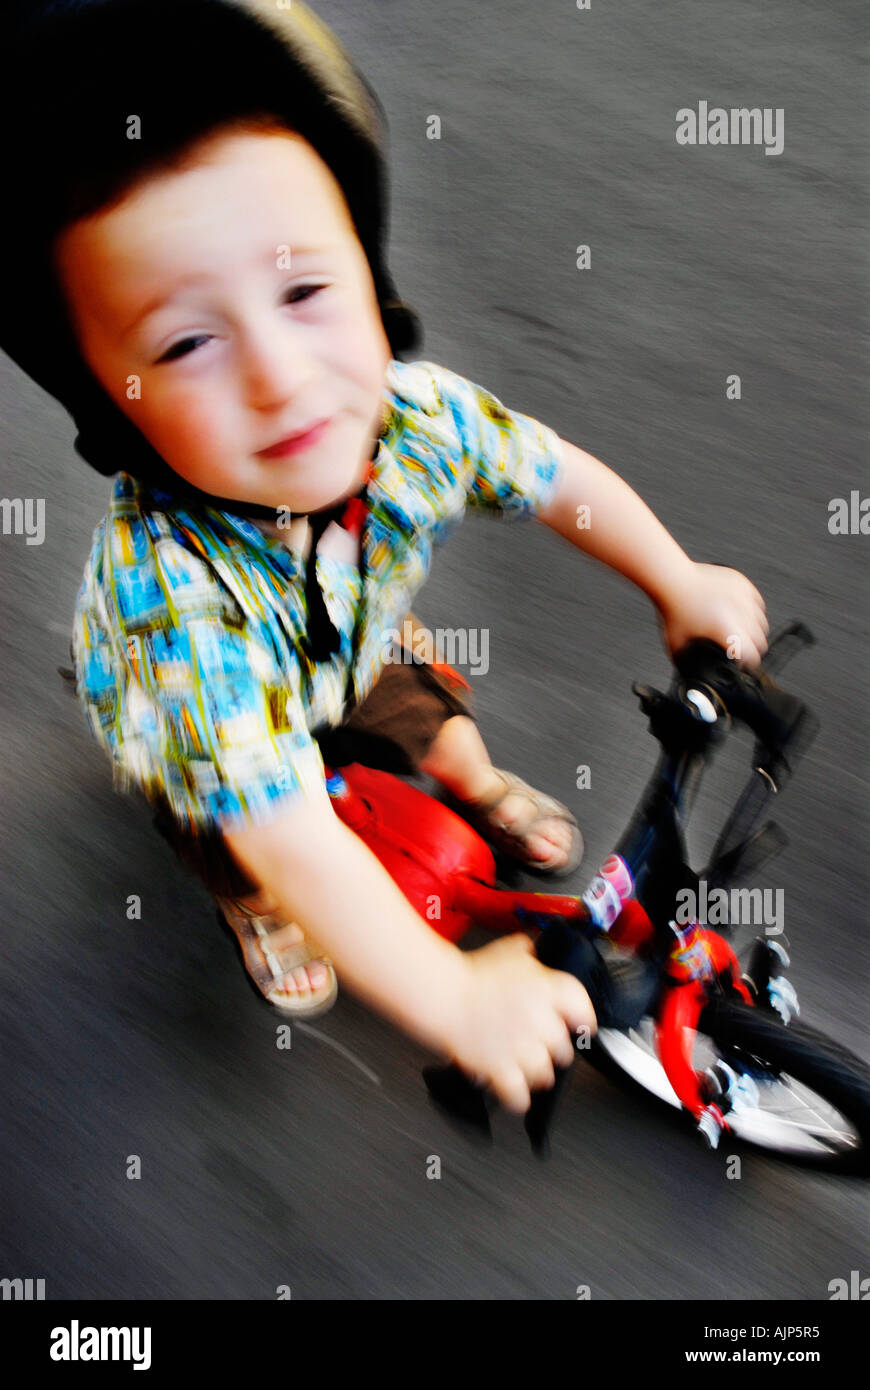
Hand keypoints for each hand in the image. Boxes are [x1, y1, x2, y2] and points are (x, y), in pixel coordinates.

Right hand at [445, 934, 596, 1113]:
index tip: (580, 1026)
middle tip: (541, 1042)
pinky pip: (519, 1096)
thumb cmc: (472, 974)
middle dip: (554, 1047)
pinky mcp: (500, 1069)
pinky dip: (519, 1097)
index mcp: (547, 990)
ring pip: (546, 1074)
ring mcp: (521, 1048)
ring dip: (538, 1072)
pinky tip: (516, 1090)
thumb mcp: (510, 952)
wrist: (441, 994)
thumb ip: (531, 953)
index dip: (582, 1020)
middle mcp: (540, 1021)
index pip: (584, 1010)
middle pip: (565, 1048)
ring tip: (528, 1064)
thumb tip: (539, 953)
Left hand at [658, 562, 768, 668]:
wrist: (673, 580)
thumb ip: (687, 664)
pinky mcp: (743, 585)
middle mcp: (741, 613)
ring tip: (739, 633)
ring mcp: (744, 597)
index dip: (748, 665)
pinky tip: (740, 615)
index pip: (752, 656)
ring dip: (754, 631)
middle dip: (752, 649)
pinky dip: (752, 612)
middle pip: (761, 641)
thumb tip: (689, 675)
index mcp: (728, 631)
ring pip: (762, 622)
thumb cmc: (674, 609)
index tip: (742, 665)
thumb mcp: (677, 646)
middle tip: (739, 651)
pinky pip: (757, 603)